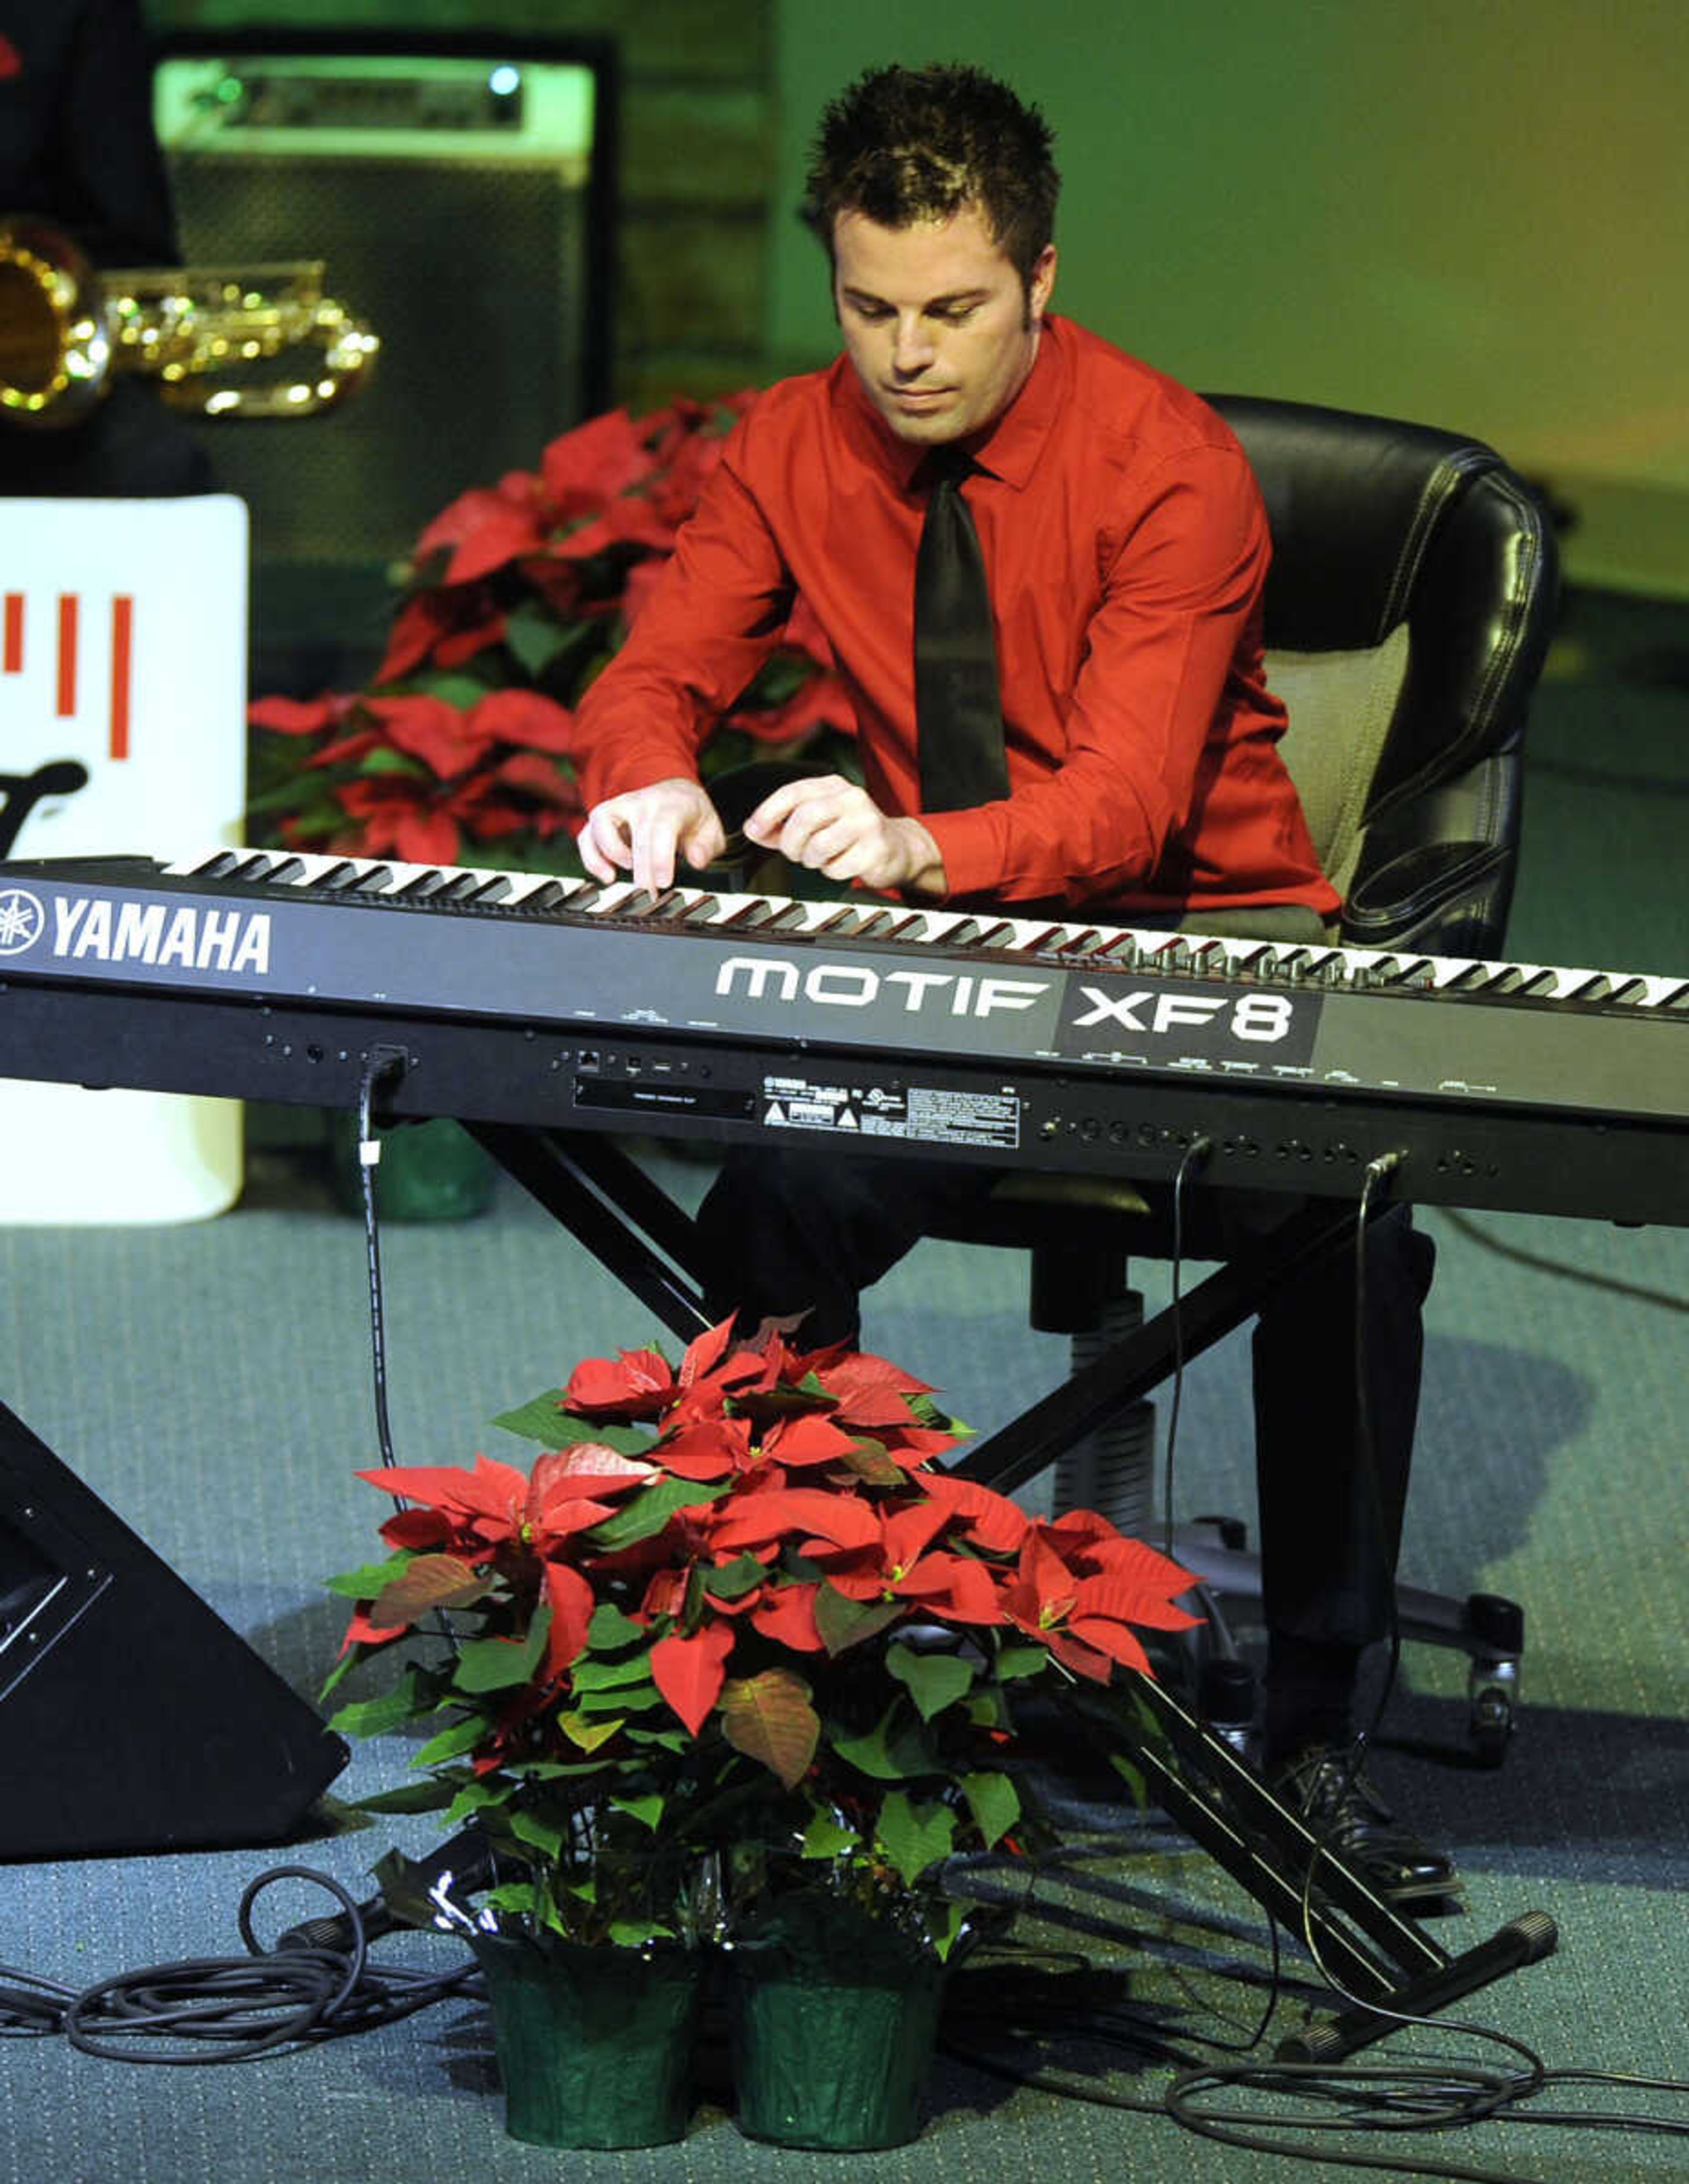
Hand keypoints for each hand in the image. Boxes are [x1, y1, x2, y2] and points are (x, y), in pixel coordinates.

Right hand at [577, 778, 725, 891]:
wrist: (676, 793)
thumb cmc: (692, 816)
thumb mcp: (711, 830)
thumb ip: (707, 846)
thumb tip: (697, 860)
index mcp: (672, 804)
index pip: (663, 828)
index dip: (661, 857)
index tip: (663, 883)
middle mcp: (643, 801)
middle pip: (636, 835)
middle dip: (641, 870)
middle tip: (650, 894)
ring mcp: (619, 806)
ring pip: (600, 823)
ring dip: (605, 854)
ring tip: (615, 878)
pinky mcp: (604, 817)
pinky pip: (587, 833)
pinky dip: (590, 856)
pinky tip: (605, 875)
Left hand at [743, 774, 944, 893]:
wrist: (896, 849)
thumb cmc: (850, 834)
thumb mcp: (817, 822)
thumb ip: (783, 825)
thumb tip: (752, 830)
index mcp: (834, 786)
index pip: (793, 792)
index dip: (768, 812)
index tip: (754, 830)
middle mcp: (852, 798)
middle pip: (805, 818)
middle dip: (791, 842)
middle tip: (794, 853)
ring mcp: (867, 823)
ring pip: (819, 845)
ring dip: (811, 859)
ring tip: (820, 858)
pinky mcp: (876, 849)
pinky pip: (837, 867)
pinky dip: (831, 872)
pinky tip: (841, 864)